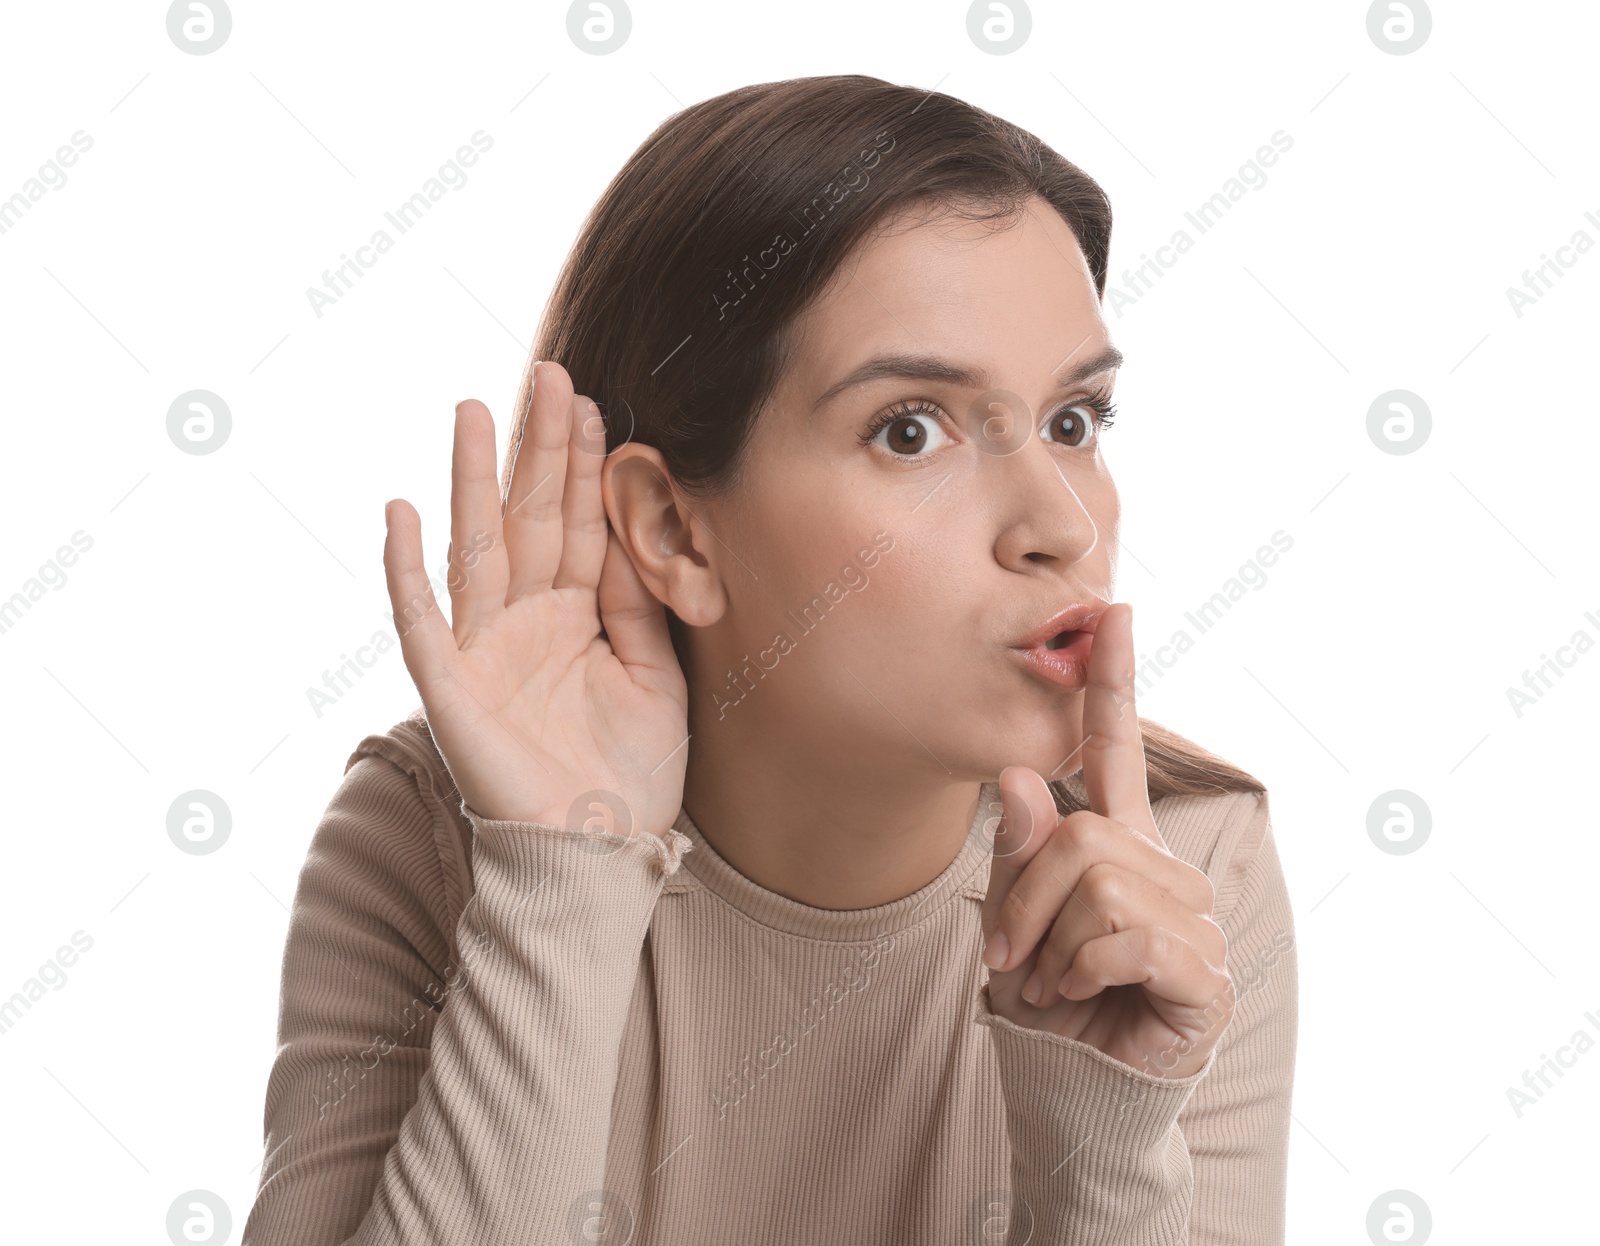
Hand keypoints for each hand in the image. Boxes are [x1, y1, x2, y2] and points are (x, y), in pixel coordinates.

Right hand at [382, 361, 688, 837]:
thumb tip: (638, 533)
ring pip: (477, 547)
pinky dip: (406, 569)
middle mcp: (526, 623)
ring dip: (471, 479)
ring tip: (473, 409)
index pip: (577, 525)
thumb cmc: (631, 776)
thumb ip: (642, 609)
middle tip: (547, 374)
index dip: (583, 467)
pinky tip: (401, 512)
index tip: (593, 403)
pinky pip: (423, 621)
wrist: (601, 855)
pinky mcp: (452, 689)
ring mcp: (484, 650)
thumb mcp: (658, 679)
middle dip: (537, 448)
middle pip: (528, 517)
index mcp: (575, 619)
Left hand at [979, 603, 1232, 1079]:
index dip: (1112, 682)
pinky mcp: (1204, 971)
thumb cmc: (1045, 999)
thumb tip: (1019, 781)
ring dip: (1047, 944)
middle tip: (1012, 957)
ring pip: (1097, 884)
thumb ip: (1015, 855)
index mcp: (1117, 844)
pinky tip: (1085, 996)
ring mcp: (1191, 918)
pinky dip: (1079, 972)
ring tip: (1050, 983)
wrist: (1071, 1089)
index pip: (1118, 750)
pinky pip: (1122, 937)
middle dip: (1023, 900)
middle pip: (1079, 833)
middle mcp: (1162, 868)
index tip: (1112, 610)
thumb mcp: (1008, 922)